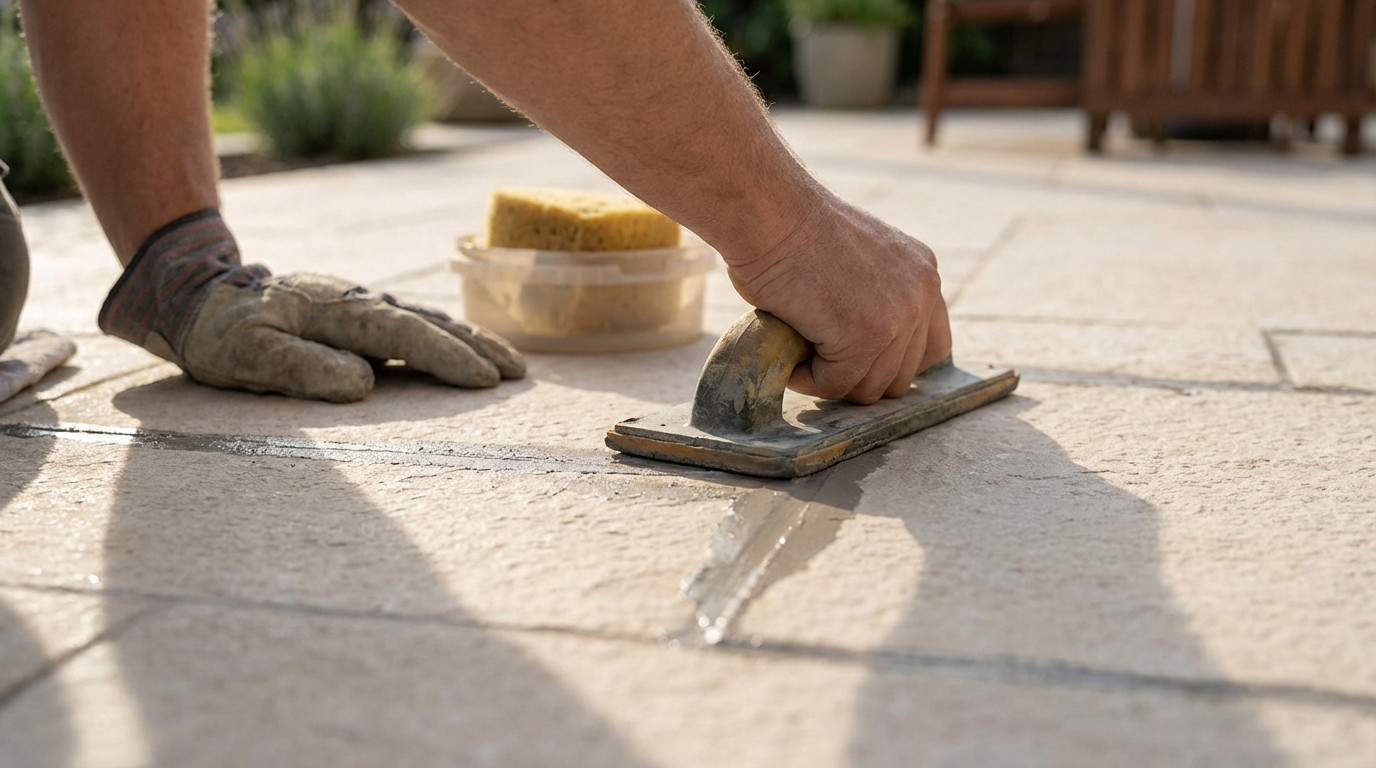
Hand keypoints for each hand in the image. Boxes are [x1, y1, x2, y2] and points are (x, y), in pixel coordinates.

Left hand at [100, 210, 523, 402]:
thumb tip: (364, 384)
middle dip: (476, 347)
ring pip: (425, 319)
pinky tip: (463, 349)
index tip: (484, 380)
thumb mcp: (243, 354)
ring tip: (508, 363)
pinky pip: (411, 323)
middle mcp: (355, 302)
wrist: (196, 290)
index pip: (403, 334)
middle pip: (428, 322)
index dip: (446, 358)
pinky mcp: (354, 313)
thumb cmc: (218, 331)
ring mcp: (357, 304)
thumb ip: (300, 367)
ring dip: (469, 340)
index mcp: (335, 311)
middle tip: (518, 373)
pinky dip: (445, 335)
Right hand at [724, 195, 951, 404]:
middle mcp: (923, 294)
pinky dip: (807, 378)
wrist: (771, 212)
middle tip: (817, 357)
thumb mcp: (856, 260)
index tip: (856, 363)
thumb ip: (875, 297)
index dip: (892, 365)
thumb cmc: (792, 230)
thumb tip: (862, 351)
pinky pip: (835, 385)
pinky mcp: (866, 337)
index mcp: (923, 274)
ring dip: (829, 379)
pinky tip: (790, 352)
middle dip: (856, 375)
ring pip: (868, 388)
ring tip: (799, 349)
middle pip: (900, 377)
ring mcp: (898, 317)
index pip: (932, 349)